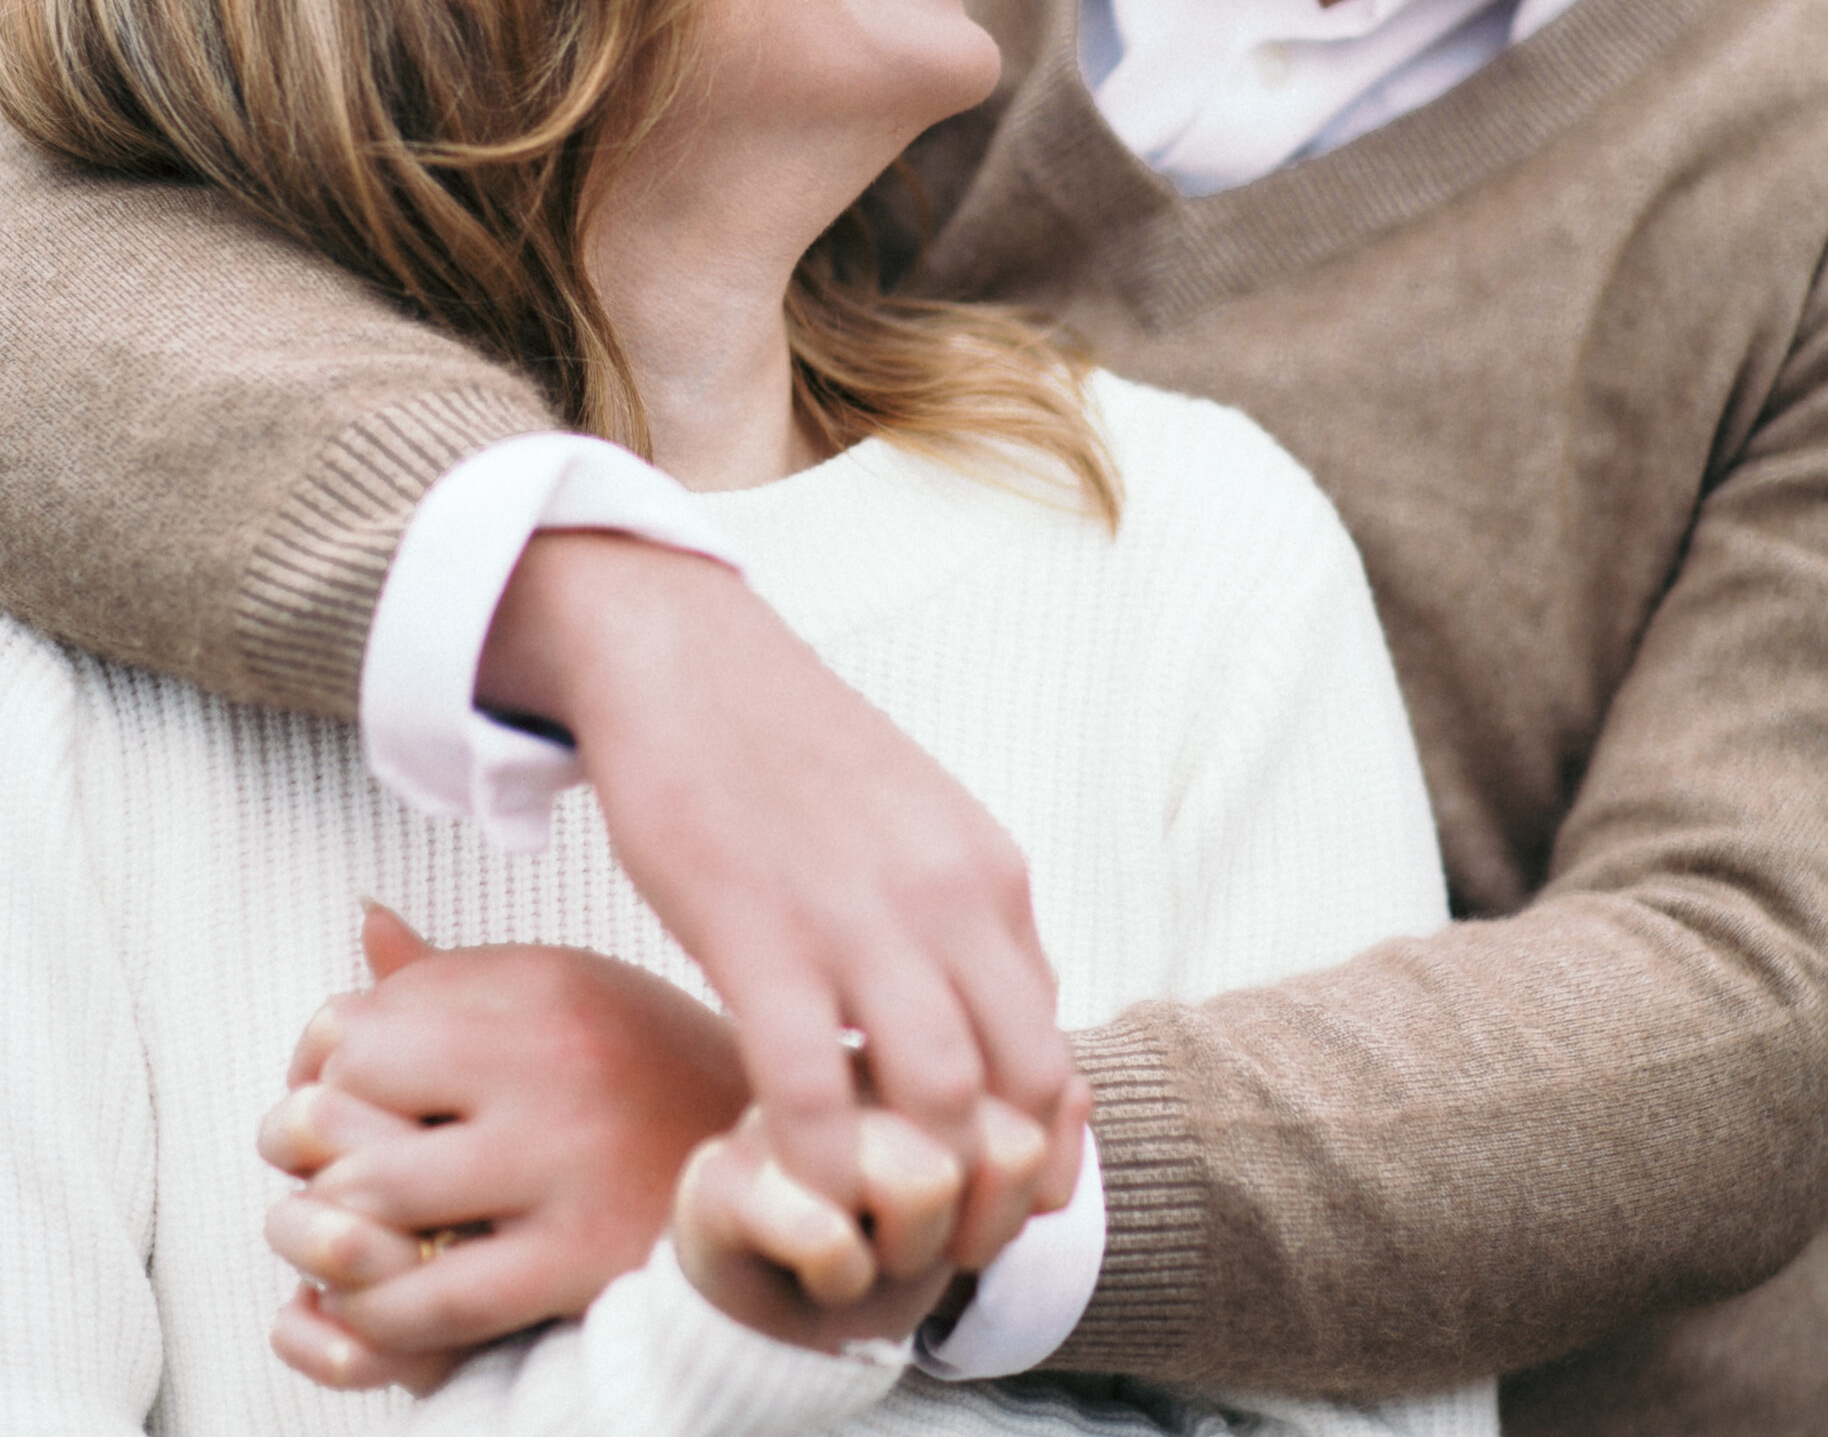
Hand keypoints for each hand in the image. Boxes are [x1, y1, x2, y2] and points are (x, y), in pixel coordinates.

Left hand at [260, 904, 745, 1389]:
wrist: (789, 1164)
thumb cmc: (653, 1074)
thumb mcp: (572, 993)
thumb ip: (460, 977)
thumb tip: (364, 921)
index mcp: (542, 980)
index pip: (361, 1012)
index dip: (320, 1063)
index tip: (333, 1097)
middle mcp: (551, 1055)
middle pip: (349, 1087)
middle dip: (307, 1139)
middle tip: (319, 1168)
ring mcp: (567, 1155)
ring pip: (369, 1193)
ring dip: (325, 1229)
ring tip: (335, 1234)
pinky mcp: (582, 1256)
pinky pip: (428, 1300)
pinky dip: (372, 1311)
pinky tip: (378, 1297)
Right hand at [478, 532, 1084, 1216]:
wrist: (685, 661)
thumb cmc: (789, 751)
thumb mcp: (915, 824)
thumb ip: (957, 922)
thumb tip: (988, 1027)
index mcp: (991, 875)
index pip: (1053, 1048)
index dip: (1031, 1150)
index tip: (985, 1209)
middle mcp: (950, 899)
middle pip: (1024, 1090)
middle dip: (997, 1195)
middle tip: (940, 1255)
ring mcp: (859, 920)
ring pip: (940, 1102)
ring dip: (916, 1194)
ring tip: (872, 1238)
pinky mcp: (758, 936)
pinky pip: (808, 1090)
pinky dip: (814, 1166)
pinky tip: (789, 1194)